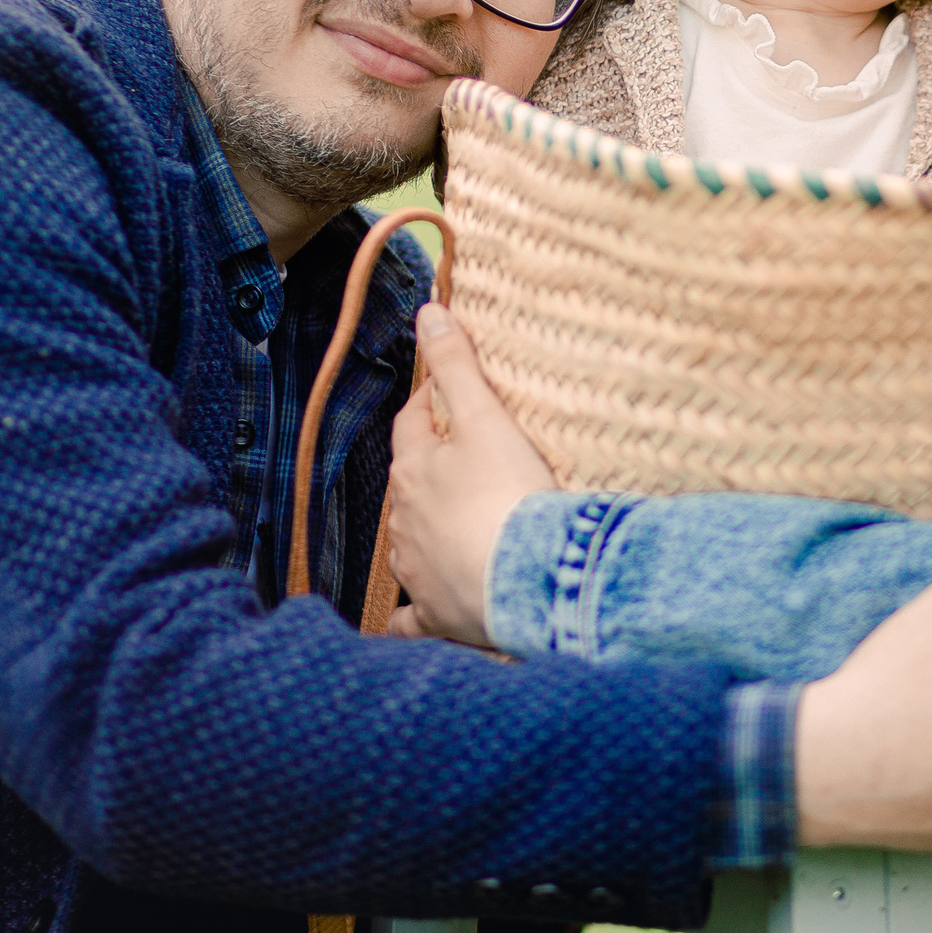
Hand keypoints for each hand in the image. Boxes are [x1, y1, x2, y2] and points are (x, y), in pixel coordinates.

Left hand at [383, 303, 554, 646]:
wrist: (527, 580)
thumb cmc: (508, 495)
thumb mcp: (486, 417)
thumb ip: (457, 364)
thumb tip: (427, 313)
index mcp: (414, 470)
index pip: (412, 423)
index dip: (430, 404)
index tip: (446, 393)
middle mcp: (404, 522)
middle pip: (410, 483)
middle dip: (428, 467)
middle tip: (460, 455)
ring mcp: (418, 571)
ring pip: (408, 544)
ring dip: (424, 531)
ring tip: (453, 523)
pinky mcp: (439, 615)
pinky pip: (413, 620)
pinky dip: (411, 616)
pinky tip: (414, 617)